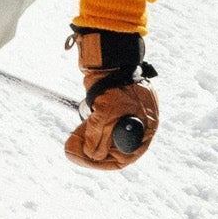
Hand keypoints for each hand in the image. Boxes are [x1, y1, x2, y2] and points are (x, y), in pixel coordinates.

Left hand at [63, 28, 158, 169]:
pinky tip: (79, 128)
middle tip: (72, 150)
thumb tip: (92, 155)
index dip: (105, 161)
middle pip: (115, 148)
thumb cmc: (115, 84)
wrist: (109, 57)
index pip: (127, 155)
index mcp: (146, 126)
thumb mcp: (106, 116)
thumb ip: (99, 140)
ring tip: (72, 141)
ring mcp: (126, 114)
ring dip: (88, 141)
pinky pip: (101, 126)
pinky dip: (89, 129)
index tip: (87, 160)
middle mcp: (138, 123)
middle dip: (92, 151)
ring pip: (105, 137)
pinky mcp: (113, 106)